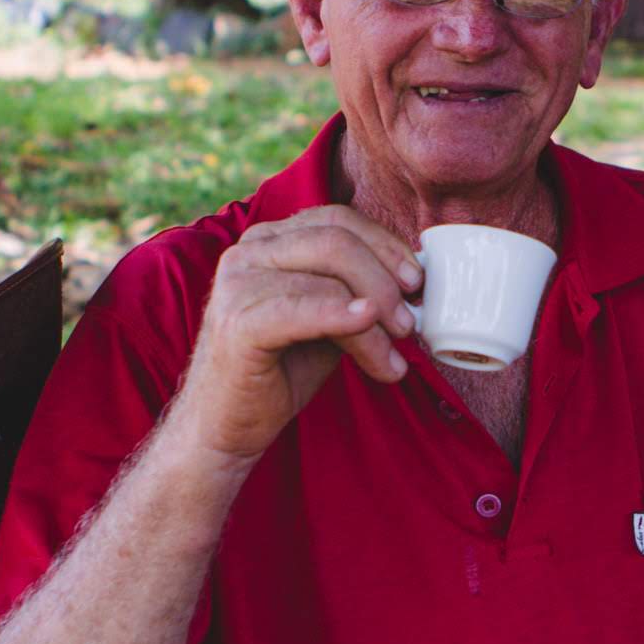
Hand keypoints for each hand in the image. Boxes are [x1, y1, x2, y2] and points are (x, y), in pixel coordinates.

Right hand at [173, 207, 423, 461]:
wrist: (226, 424)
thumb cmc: (278, 370)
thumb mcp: (328, 321)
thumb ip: (358, 295)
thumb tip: (414, 286)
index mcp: (270, 241)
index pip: (338, 219)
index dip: (385, 245)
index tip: (416, 281)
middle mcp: (249, 252)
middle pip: (336, 241)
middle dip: (385, 282)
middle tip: (410, 324)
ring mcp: (238, 284)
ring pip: (327, 278)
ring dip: (375, 319)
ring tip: (394, 355)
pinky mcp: (237, 322)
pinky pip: (302, 309)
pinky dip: (341, 316)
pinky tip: (366, 326)